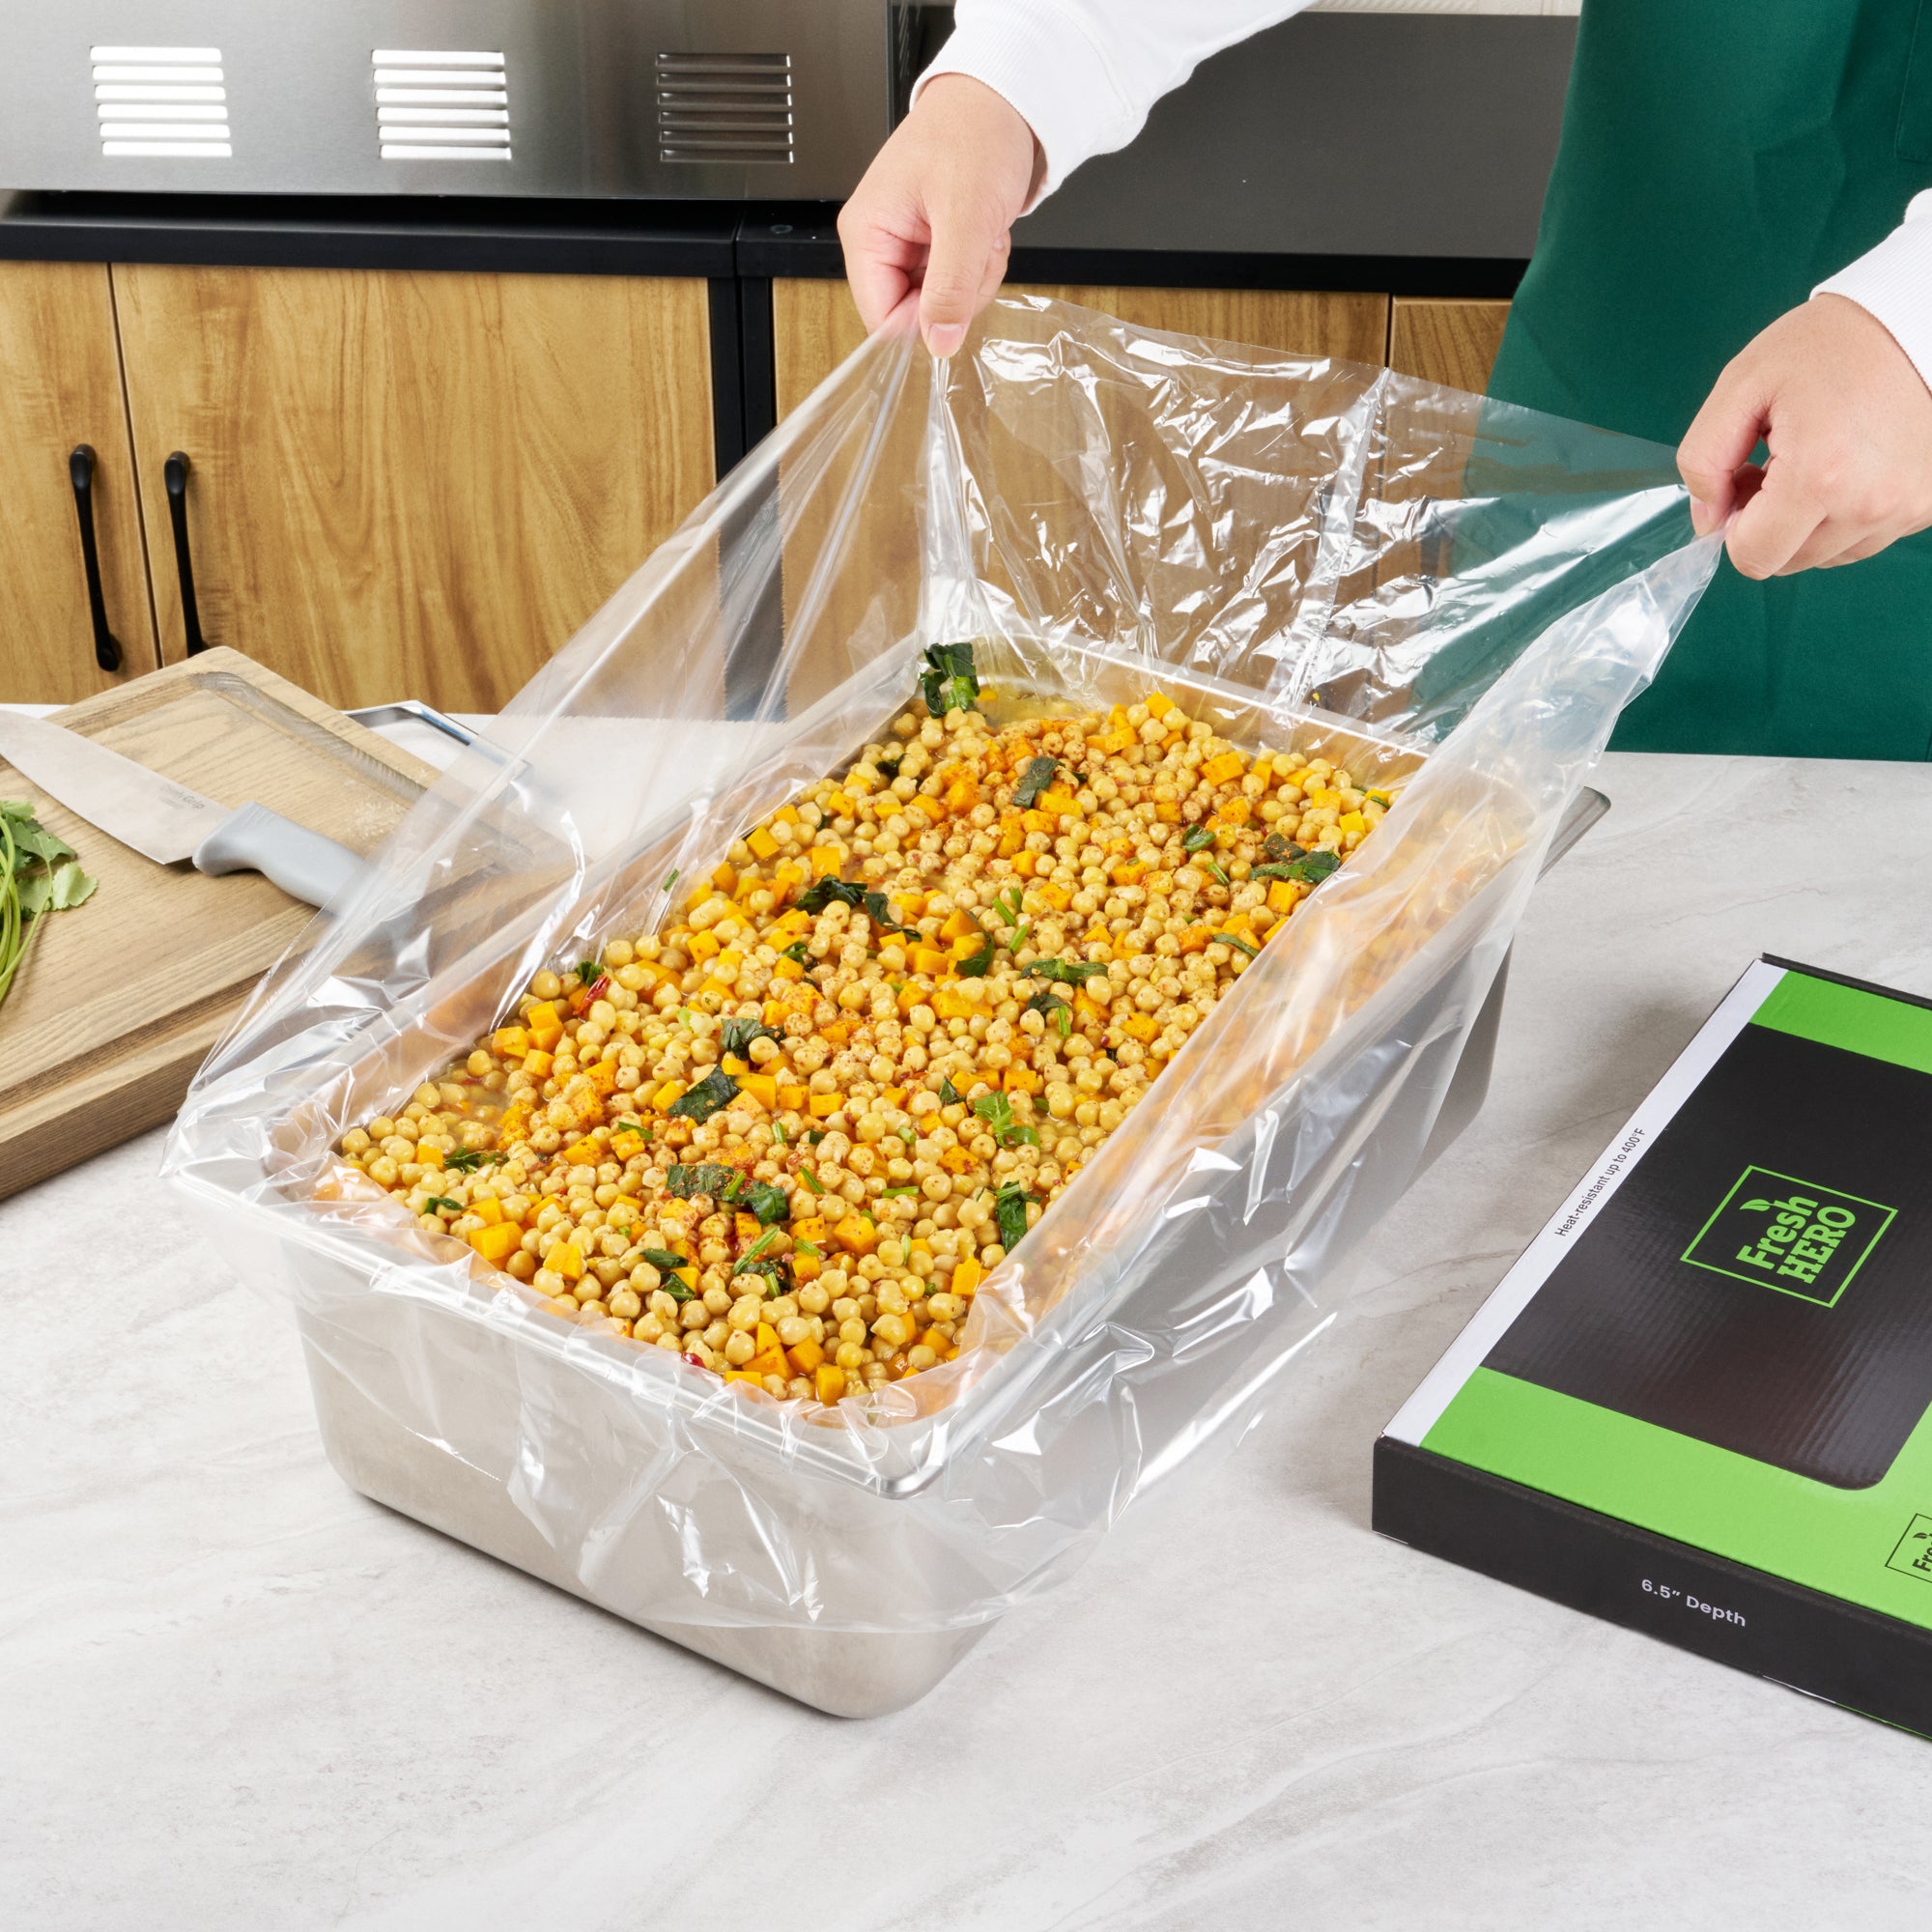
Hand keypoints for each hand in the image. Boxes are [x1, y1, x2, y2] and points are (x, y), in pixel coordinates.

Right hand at [837, 74, 1041, 355]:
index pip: (881, 317)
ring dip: (974, 277)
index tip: (958, 297)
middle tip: (976, 249)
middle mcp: (879, 242)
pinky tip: (983, 231)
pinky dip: (980, 265)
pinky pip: (957, 283)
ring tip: (981, 232)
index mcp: (866, 233)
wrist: (1002, 100)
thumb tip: (938, 342)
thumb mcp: (965, 217)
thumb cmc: (975, 135)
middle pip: (914, 314)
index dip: (924, 321)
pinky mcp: (932, 245)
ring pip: (941, 302)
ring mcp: (907, 245)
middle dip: (957, 292)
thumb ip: (950, 286)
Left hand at [1678, 294, 1931, 576]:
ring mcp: (1906, 508)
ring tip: (1819, 457)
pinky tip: (1851, 464)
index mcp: (1820, 478)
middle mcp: (1870, 504)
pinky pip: (1866, 537)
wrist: (1912, 318)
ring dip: (1809, 521)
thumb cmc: (1826, 345)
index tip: (1747, 479)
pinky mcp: (1928, 505)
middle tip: (1779, 461)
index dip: (1735, 526)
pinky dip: (1847, 513)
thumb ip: (1703, 461)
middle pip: (1788, 561)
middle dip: (1769, 523)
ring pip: (1826, 554)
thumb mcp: (1741, 387)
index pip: (1753, 558)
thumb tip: (1707, 520)